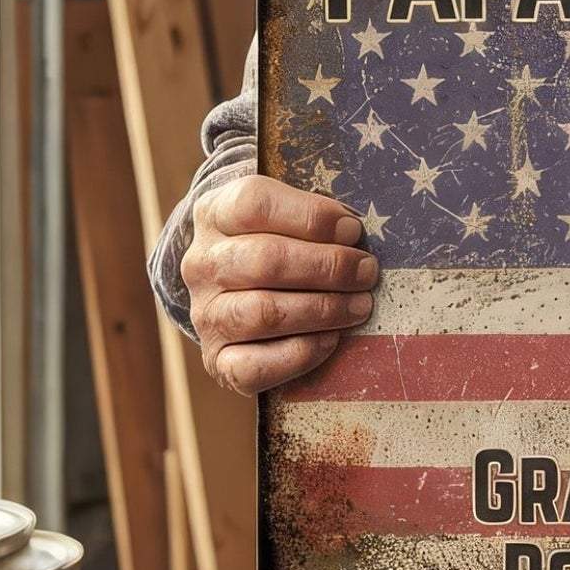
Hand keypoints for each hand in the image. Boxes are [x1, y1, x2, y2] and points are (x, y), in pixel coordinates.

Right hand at [182, 176, 377, 393]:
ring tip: (360, 305)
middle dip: (329, 266)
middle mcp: (202, 264)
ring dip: (323, 310)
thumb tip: (352, 234)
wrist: (235, 291)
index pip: (254, 204)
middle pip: (265, 260)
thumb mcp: (283, 213)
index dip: (310, 216)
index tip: (352, 230)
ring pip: (264, 312)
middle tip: (366, 272)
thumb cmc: (275, 242)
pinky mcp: (216, 359)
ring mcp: (205, 314)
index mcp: (215, 214)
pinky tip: (330, 339)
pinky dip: (301, 353)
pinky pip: (255, 365)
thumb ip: (311, 216)